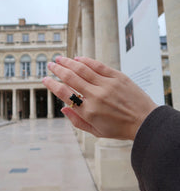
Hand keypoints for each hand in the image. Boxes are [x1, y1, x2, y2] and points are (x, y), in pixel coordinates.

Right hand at [42, 56, 156, 139]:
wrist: (145, 121)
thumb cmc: (119, 129)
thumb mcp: (96, 131)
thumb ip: (77, 121)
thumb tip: (63, 108)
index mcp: (88, 111)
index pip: (64, 93)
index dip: (52, 84)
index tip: (45, 79)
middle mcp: (95, 96)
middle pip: (70, 77)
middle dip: (57, 69)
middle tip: (50, 64)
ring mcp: (107, 84)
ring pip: (82, 69)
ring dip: (68, 62)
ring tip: (60, 58)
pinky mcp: (117, 77)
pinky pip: (98, 65)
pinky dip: (86, 61)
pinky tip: (78, 58)